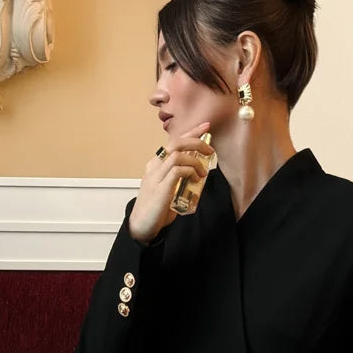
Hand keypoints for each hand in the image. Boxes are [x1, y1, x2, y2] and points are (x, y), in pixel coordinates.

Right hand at [128, 121, 214, 244]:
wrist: (142, 226)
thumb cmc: (156, 208)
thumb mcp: (169, 188)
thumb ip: (180, 178)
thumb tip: (199, 174)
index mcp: (156, 164)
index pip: (174, 141)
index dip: (191, 132)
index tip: (206, 126)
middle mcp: (155, 166)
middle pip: (176, 142)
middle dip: (196, 141)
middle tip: (210, 150)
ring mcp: (156, 176)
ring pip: (177, 154)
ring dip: (195, 160)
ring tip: (203, 172)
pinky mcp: (161, 188)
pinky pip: (178, 170)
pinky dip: (190, 171)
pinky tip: (196, 179)